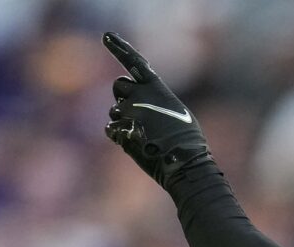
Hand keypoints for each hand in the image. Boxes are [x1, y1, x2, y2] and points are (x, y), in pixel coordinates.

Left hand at [102, 32, 210, 188]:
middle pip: (118, 86)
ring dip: (123, 121)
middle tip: (137, 113)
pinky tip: (135, 143)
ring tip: (143, 135)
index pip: (135, 62)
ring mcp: (130, 114)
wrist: (184, 163)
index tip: (106, 36)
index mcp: (157, 88)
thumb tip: (141, 100)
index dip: (120, 48)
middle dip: (123, 97)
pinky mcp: (122, 131)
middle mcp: (140, 96)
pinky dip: (119, 135)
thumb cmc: (186, 142)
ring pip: (114, 110)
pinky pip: (111, 128)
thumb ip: (156, 100)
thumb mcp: (176, 112)